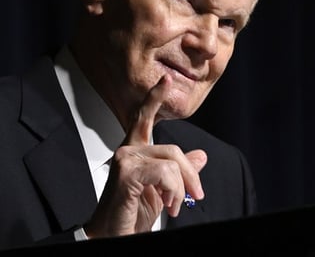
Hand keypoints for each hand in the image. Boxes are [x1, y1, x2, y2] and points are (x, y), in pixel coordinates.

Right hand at [83, 75, 207, 237]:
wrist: (114, 235)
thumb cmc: (131, 215)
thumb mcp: (162, 192)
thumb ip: (178, 172)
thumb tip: (200, 156)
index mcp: (133, 151)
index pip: (144, 118)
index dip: (155, 97)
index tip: (167, 79)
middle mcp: (126, 150)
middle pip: (173, 149)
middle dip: (190, 175)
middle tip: (194, 196)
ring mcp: (124, 159)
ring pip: (171, 162)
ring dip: (180, 189)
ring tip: (172, 206)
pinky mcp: (126, 173)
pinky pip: (165, 173)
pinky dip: (173, 191)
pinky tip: (166, 204)